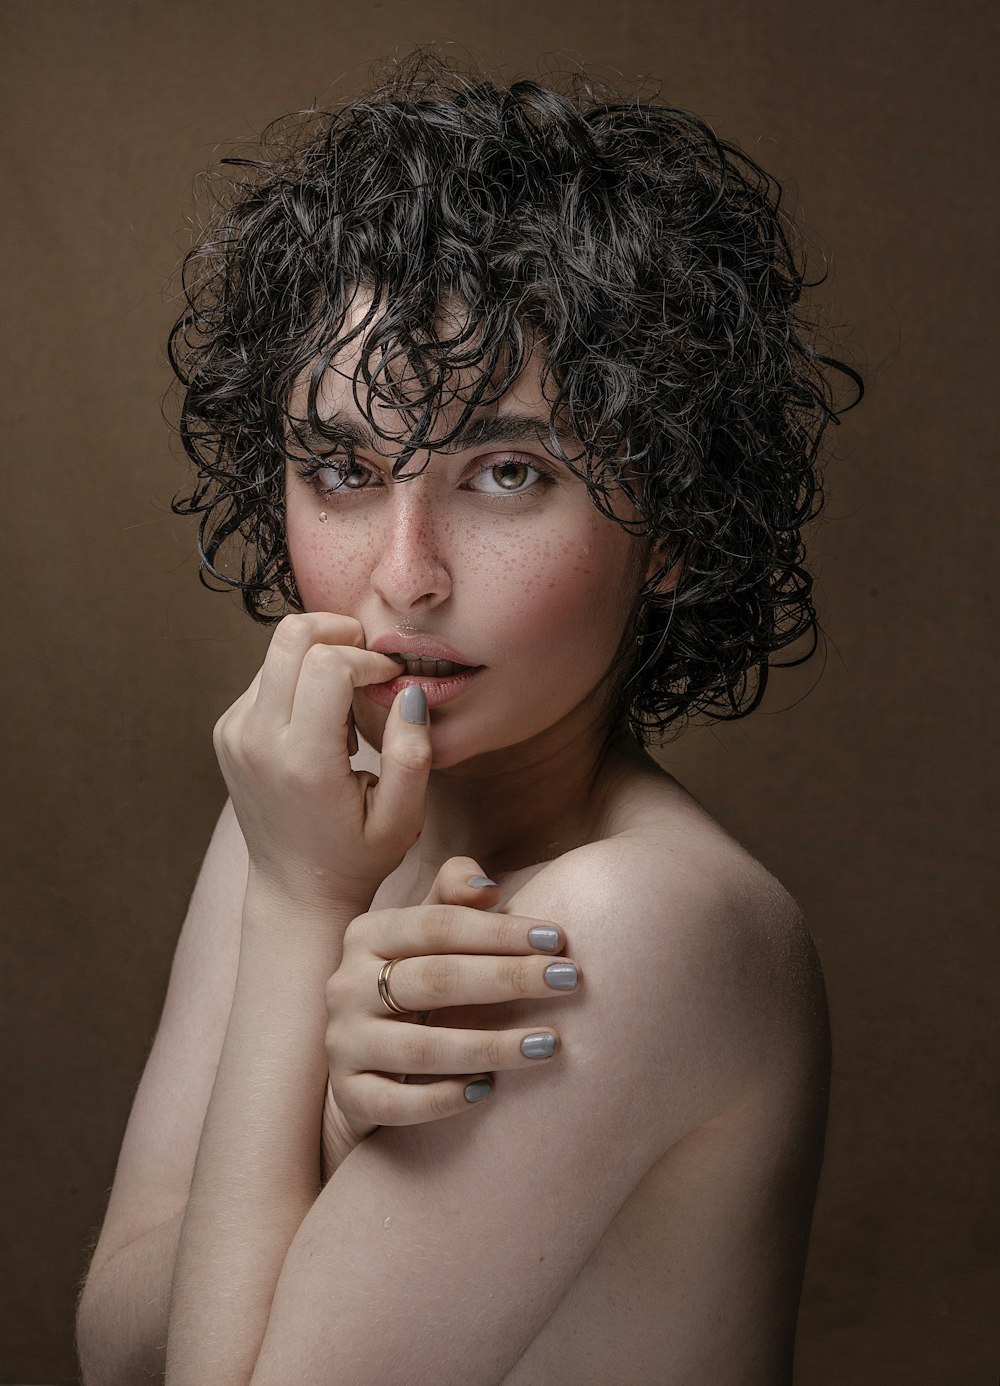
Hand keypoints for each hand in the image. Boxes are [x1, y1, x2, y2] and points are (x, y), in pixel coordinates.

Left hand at [213, 612, 430, 909]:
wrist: (296, 889)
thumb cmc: (357, 856)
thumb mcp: (403, 818)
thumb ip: (413, 754)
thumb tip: (410, 691)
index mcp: (302, 761)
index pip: (327, 664)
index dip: (369, 658)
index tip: (390, 677)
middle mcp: (257, 740)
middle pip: (291, 636)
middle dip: (338, 632)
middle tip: (369, 661)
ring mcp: (234, 733)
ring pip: (277, 651)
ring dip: (319, 658)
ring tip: (346, 702)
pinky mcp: (226, 731)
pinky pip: (265, 676)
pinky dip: (298, 679)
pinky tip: (321, 719)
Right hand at [323, 856, 579, 1149]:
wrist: (361, 1056)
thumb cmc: (414, 979)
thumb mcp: (426, 930)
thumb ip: (453, 897)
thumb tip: (486, 888)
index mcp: (368, 934)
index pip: (439, 925)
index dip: (500, 930)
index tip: (558, 938)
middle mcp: (347, 985)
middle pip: (436, 979)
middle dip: (509, 978)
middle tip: (570, 980)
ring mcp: (344, 1042)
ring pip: (421, 1048)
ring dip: (491, 1046)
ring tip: (549, 1043)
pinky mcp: (350, 1094)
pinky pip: (397, 1103)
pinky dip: (443, 1099)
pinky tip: (489, 1090)